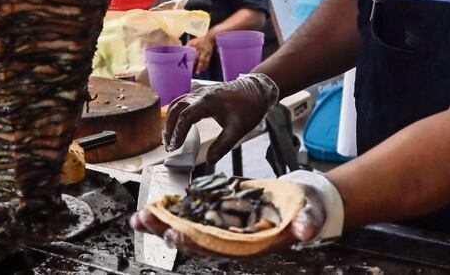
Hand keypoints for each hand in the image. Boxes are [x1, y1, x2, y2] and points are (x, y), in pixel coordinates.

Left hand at [129, 182, 326, 258]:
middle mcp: (232, 239)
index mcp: (249, 245)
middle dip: (167, 231)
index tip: (176, 233)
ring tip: (139, 217)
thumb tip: (306, 231)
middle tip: (145, 220)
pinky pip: (192, 214)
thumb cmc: (305, 211)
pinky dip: (172, 211)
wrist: (304, 202)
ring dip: (162, 224)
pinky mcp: (219, 213)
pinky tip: (154, 206)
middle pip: (194, 240)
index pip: (217, 247)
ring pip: (188, 229)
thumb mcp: (311, 215)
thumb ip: (308, 223)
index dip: (195, 242)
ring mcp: (223, 227)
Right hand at [164, 73, 278, 163]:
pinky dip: (176, 113)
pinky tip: (178, 124)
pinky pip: (183, 101)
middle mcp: (201, 94)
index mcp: (208, 102)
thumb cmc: (250, 108)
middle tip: (169, 146)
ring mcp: (200, 92)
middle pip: (176, 108)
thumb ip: (223, 145)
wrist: (258, 90)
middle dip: (169, 127)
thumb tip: (209, 161)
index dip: (178, 133)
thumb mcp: (239, 129)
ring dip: (171, 119)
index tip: (175, 148)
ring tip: (169, 137)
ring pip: (177, 103)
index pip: (185, 117)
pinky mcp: (202, 93)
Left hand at [186, 35, 213, 72]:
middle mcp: (200, 49)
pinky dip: (205, 67)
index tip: (185, 64)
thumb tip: (181, 53)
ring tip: (197, 73)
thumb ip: (187, 47)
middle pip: (197, 58)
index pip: (191, 53)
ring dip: (200, 67)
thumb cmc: (199, 41)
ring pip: (203, 61)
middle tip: (190, 71)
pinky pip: (207, 62)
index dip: (189, 59)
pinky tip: (202, 70)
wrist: (210, 39)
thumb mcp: (192, 41)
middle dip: (194, 64)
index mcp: (195, 46)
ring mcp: (205, 53)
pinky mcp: (209, 56)